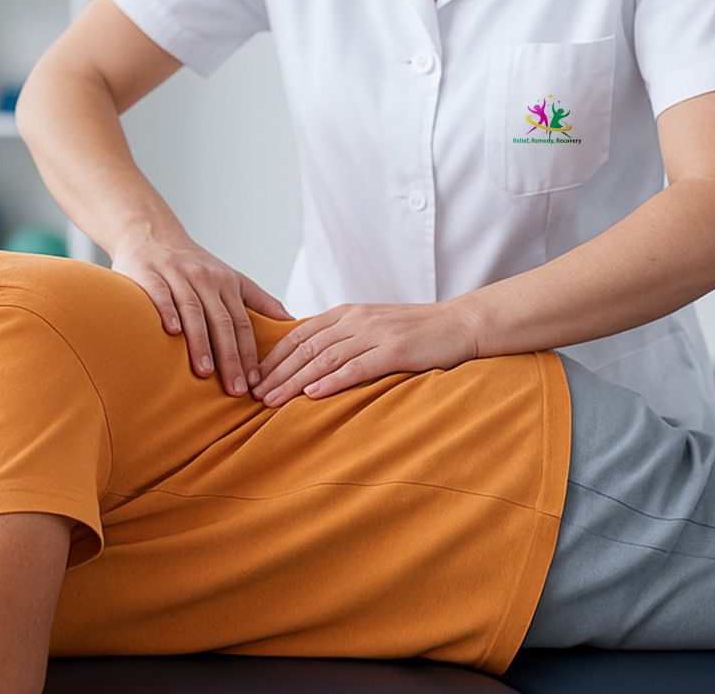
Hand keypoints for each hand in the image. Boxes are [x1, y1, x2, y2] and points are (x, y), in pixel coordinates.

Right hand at [111, 237, 293, 395]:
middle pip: (222, 321)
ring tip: (205, 372)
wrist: (152, 234)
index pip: (242, 323)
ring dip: (200, 342)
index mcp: (226, 283)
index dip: (250, 354)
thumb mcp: (231, 277)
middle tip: (236, 389)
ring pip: (193, 311)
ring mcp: (177, 275)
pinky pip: (160, 295)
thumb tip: (292, 322)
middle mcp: (204, 279)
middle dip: (230, 357)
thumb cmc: (194, 264)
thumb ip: (259, 300)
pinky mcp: (149, 274)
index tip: (255, 382)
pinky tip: (172, 333)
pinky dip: (167, 312)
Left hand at [253, 302, 478, 406]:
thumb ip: (345, 339)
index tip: (254, 377)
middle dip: (277, 373)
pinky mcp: (395, 351)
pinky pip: (356, 367)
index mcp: (348, 313)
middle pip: (306, 348)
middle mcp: (357, 319)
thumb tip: (311, 362)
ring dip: (295, 382)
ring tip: (272, 401)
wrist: (461, 324)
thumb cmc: (417, 332)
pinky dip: (332, 381)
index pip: (300, 335)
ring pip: (324, 359)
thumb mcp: (374, 328)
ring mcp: (376, 333)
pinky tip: (312, 395)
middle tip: (253, 395)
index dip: (274, 357)